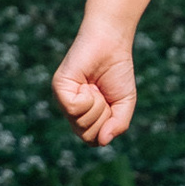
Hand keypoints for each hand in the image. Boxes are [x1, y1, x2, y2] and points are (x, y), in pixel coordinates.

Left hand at [52, 17, 136, 144]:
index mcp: (84, 116)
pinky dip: (87, 99)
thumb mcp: (124, 104)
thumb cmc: (117, 72)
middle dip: (103, 118)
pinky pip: (73, 109)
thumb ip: (118, 125)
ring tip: (95, 87)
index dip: (107, 127)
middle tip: (103, 95)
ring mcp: (63, 100)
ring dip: (97, 106)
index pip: (93, 140)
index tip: (111, 105)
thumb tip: (103, 141)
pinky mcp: (59, 88)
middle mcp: (71, 110)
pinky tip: (87, 85)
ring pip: (80, 124)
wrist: (112, 44)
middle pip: (86, 136)